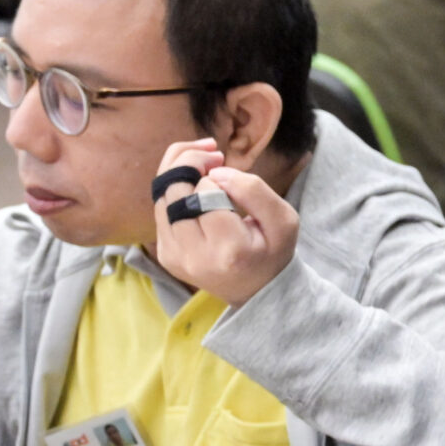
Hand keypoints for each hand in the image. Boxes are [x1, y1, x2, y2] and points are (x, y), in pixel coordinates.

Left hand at [149, 140, 300, 307]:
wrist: (256, 290)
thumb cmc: (272, 252)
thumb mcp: (284, 220)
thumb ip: (255, 191)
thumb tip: (215, 172)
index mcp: (229, 250)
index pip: (206, 193)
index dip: (218, 176)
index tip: (234, 180)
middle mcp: (194, 255)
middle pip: (175, 192)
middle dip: (191, 163)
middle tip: (214, 156)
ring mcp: (174, 256)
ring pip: (161, 196)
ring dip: (178, 170)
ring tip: (203, 162)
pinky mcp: (165, 253)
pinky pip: (159, 208)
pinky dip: (173, 187)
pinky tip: (194, 182)